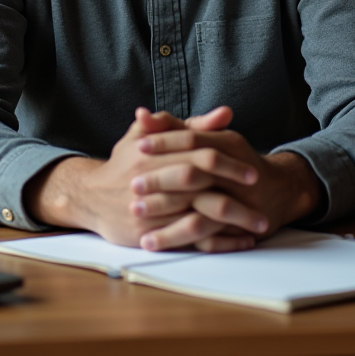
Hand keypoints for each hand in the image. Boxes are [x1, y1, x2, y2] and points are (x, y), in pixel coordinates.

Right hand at [23, 106, 265, 248]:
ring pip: (197, 216)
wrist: (92, 196)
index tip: (254, 170)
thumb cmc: (127, 161)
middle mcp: (150, 180)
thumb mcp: (150, 136)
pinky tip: (240, 241)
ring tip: (260, 223)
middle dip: (233, 192)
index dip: (227, 162)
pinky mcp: (149, 234)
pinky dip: (218, 242)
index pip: (197, 154)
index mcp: (153, 152)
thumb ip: (190, 125)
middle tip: (262, 197)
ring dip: (232, 221)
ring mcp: (150, 210)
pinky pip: (189, 240)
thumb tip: (225, 113)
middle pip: (198, 185)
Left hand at [132, 124, 322, 251]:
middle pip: (195, 173)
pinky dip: (181, 239)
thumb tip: (141, 114)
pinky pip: (207, 238)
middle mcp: (235, 170)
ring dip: (168, 215)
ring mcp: (238, 201)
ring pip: (201, 209)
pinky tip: (154, 241)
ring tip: (138, 216)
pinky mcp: (236, 228)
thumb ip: (174, 127)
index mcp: (228, 143)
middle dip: (162, 180)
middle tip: (134, 185)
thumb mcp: (209, 139)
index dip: (165, 142)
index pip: (193, 139)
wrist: (279, 191)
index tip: (138, 147)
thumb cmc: (233, 161)